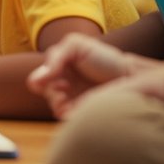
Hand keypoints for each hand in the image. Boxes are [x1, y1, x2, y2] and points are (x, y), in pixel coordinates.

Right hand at [27, 34, 154, 118]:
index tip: (58, 82)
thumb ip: (55, 58)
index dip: (43, 82)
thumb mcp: (76, 46)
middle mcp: (62, 84)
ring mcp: (71, 99)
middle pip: (46, 95)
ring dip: (61, 107)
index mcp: (57, 68)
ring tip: (73, 104)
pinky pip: (68, 118)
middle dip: (54, 96)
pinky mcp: (81, 112)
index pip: (38, 80)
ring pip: (55, 108)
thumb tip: (34, 80)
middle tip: (65, 94)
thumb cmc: (104, 58)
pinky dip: (70, 116)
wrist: (129, 76)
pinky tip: (78, 112)